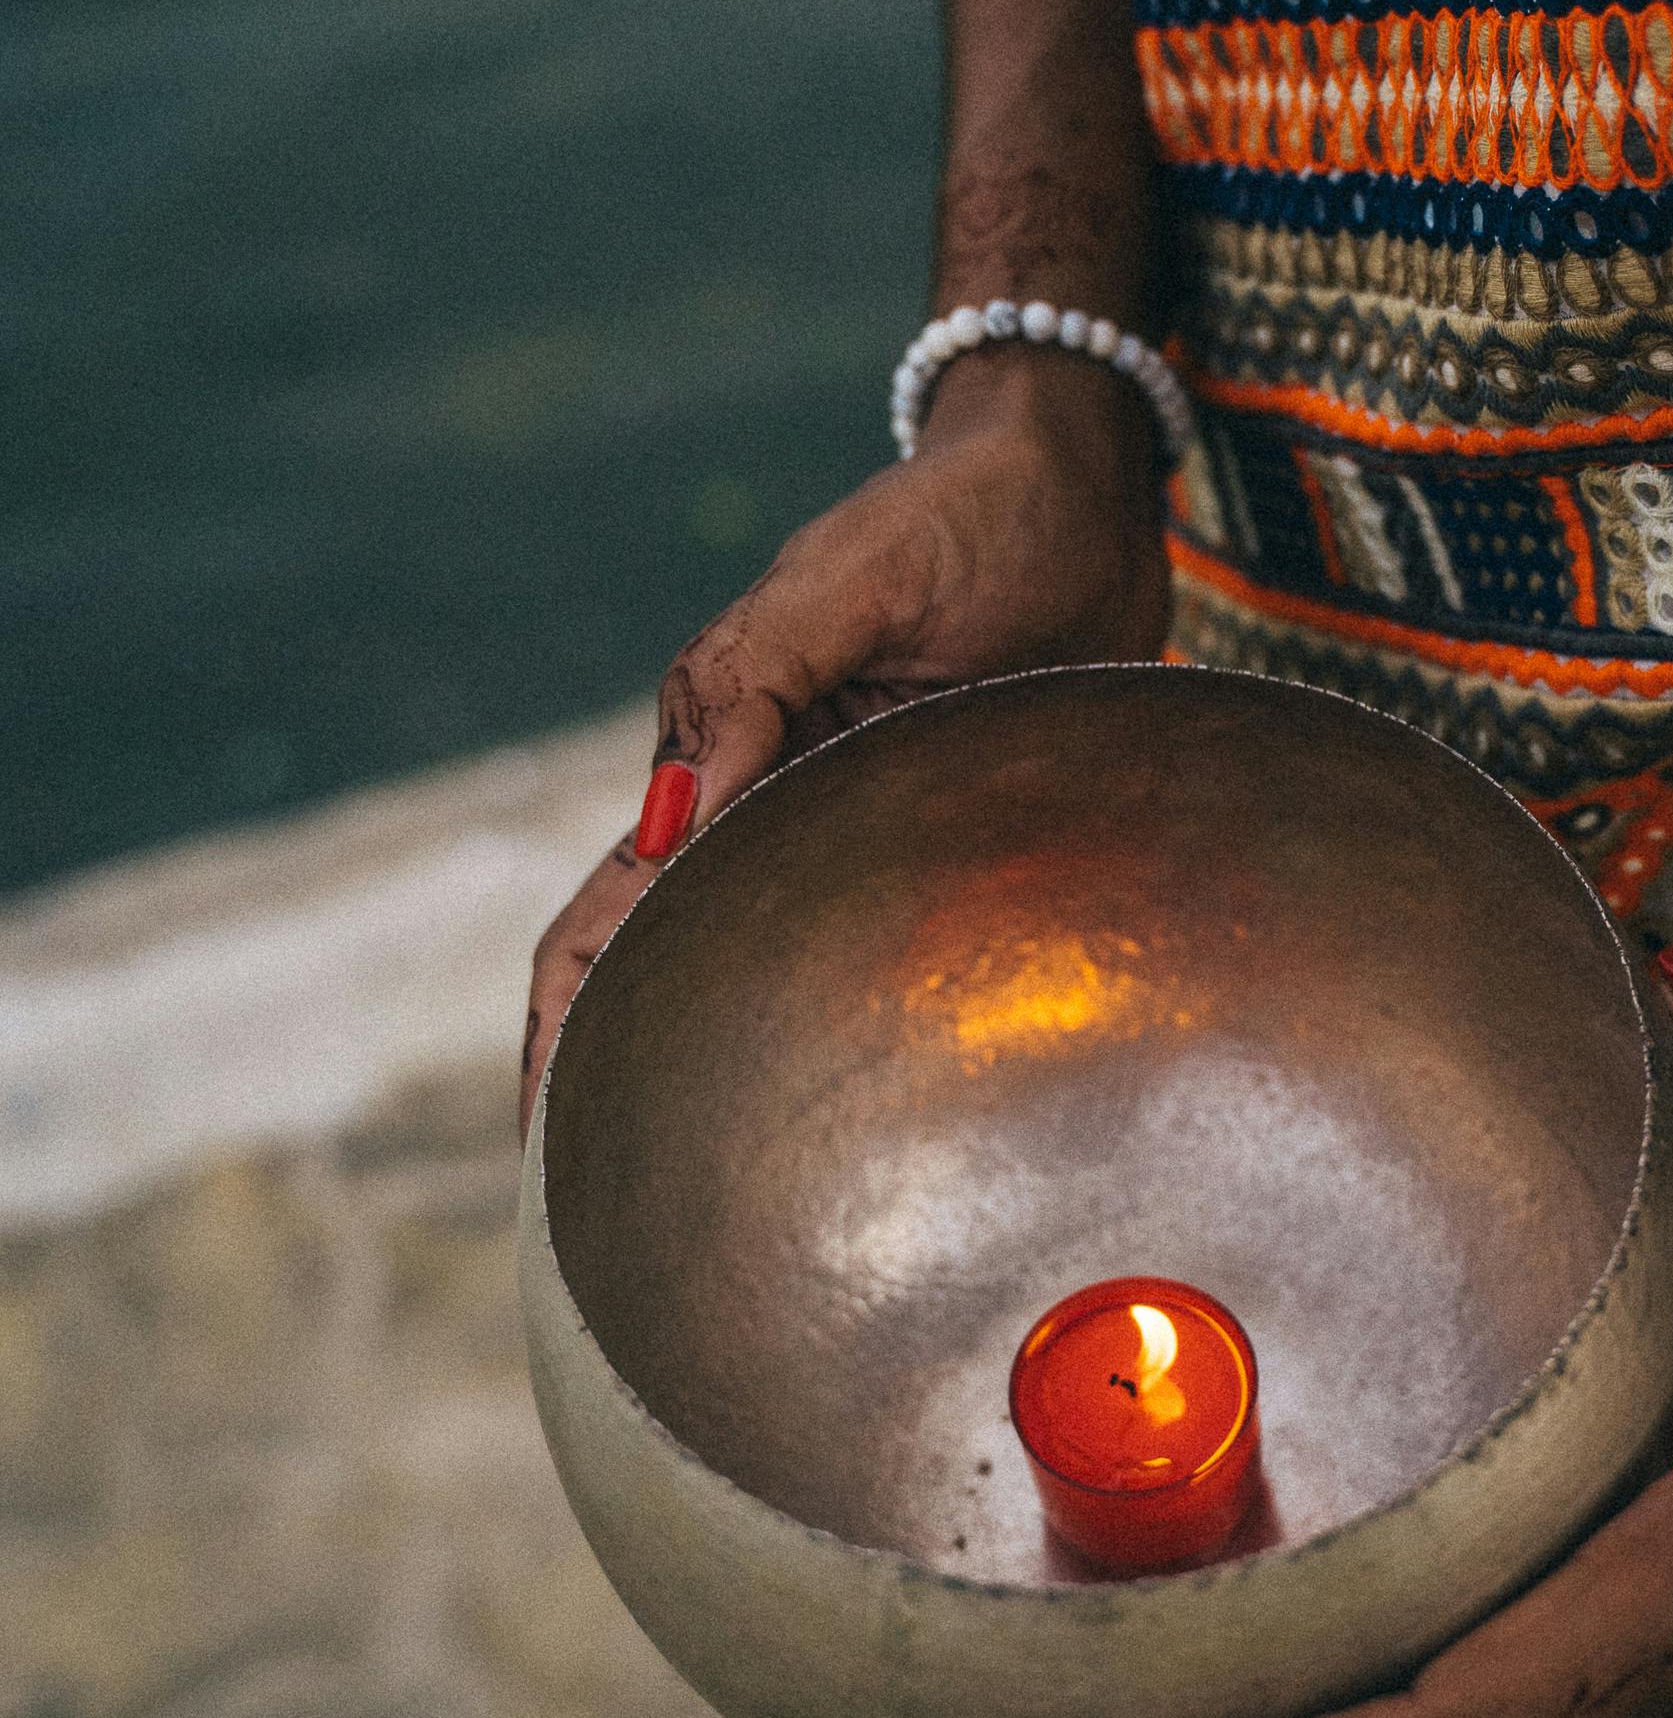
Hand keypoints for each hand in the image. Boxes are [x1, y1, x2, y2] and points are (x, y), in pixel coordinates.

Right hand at [520, 344, 1168, 1134]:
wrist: (1078, 487)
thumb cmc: (962, 518)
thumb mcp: (846, 583)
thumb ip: (756, 684)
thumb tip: (675, 822)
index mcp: (718, 749)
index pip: (607, 914)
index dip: (563, 1029)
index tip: (549, 1145)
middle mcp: (771, 805)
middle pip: (667, 973)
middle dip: (629, 1089)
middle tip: (619, 1230)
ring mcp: (855, 828)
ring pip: (772, 972)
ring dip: (738, 1066)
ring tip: (724, 1202)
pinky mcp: (945, 837)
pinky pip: (882, 951)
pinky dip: (853, 1029)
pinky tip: (870, 1114)